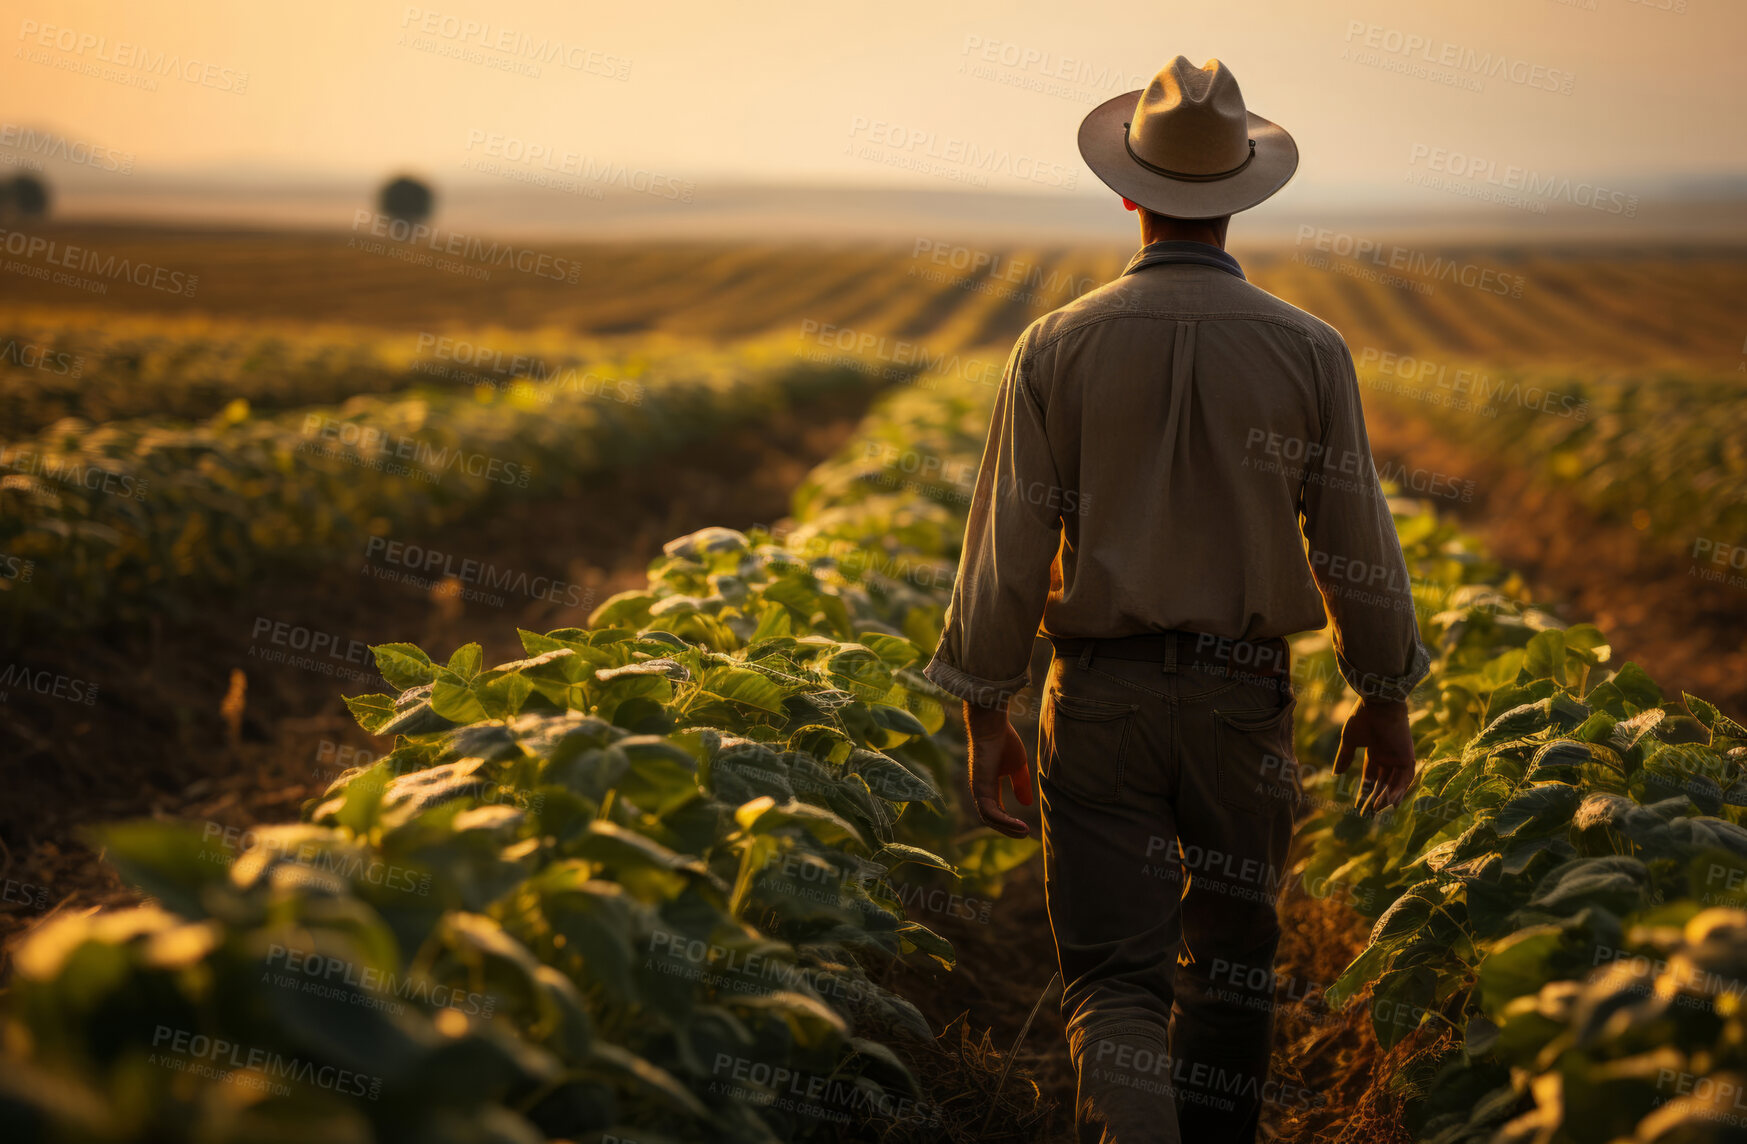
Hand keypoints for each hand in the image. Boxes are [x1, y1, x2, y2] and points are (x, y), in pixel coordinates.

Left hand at [964, 701, 1032, 837]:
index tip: (1024, 828)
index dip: (1008, 821)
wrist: (992, 725)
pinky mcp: (980, 788)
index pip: (995, 811)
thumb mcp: (1018, 767)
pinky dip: (1005, 822)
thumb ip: (1021, 784)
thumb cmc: (1004, 741)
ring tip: (1025, 832)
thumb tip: (1026, 804)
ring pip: (990, 819)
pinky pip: (990, 812)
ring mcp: (978, 790)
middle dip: (1008, 829)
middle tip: (1025, 834)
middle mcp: (981, 791)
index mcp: (988, 786)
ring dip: (1008, 829)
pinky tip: (1020, 826)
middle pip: (991, 819)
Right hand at [1334, 698, 1416, 815]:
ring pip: (1394, 784)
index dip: (1365, 791)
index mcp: (1375, 752)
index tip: (1358, 806)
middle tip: (1366, 815)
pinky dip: (1397, 791)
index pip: (1371, 777)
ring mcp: (1399, 758)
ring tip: (1375, 810)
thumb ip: (1344, 757)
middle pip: (1383, 784)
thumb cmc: (1362, 717)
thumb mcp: (1349, 740)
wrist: (1378, 703)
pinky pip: (1405, 779)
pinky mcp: (1408, 757)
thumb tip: (1336, 774)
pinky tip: (1388, 802)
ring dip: (1385, 797)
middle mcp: (1389, 757)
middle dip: (1374, 799)